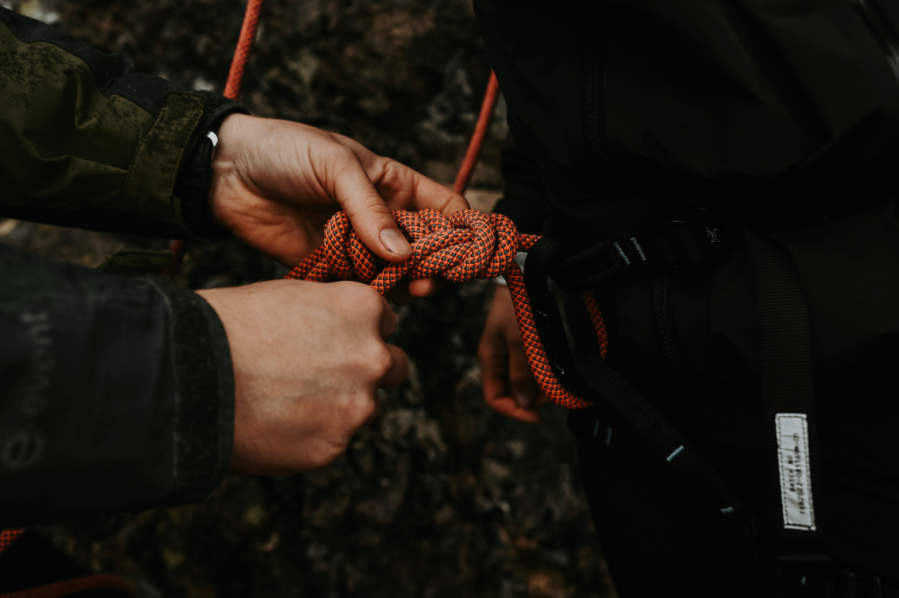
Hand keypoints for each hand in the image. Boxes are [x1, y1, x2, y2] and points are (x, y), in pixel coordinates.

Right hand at [197, 280, 407, 474]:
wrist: (190, 376)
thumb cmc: (228, 326)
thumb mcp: (290, 295)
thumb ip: (331, 314)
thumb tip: (341, 330)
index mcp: (362, 309)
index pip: (387, 323)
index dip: (360, 332)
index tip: (338, 340)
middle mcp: (372, 357)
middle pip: (393, 367)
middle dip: (367, 371)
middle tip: (325, 375)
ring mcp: (356, 406)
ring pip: (365, 408)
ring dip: (341, 406)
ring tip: (287, 402)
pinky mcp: (333, 448)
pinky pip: (333, 441)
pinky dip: (312, 436)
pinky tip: (275, 424)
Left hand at [209, 114, 469, 299]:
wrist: (226, 172)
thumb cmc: (284, 150)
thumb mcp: (335, 166)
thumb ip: (370, 209)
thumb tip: (403, 253)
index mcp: (394, 184)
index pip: (445, 209)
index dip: (463, 231)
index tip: (469, 253)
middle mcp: (383, 217)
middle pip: (428, 250)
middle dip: (435, 266)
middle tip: (429, 280)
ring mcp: (359, 245)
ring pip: (398, 275)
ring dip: (406, 285)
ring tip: (406, 289)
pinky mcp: (333, 267)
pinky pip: (362, 287)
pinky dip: (371, 295)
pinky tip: (372, 296)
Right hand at [477, 286, 548, 423]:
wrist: (520, 275)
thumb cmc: (516, 307)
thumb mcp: (519, 342)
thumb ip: (521, 373)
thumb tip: (525, 402)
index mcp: (490, 360)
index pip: (495, 398)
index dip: (514, 412)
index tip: (537, 416)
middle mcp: (497, 360)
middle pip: (510, 393)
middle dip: (531, 399)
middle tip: (553, 396)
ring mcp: (508, 353)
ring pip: (521, 382)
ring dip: (538, 388)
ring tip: (556, 384)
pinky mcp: (520, 345)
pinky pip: (529, 368)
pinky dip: (540, 374)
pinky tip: (552, 371)